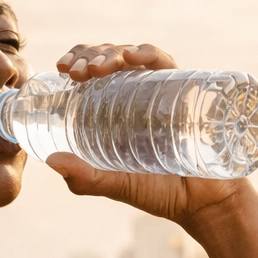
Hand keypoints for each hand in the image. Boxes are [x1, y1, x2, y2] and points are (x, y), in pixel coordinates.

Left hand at [47, 41, 247, 230]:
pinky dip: (147, 53)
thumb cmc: (161, 193)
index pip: (93, 72)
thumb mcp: (116, 185)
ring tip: (97, 68)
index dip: (77, 61)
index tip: (63, 69)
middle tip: (76, 72)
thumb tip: (52, 161)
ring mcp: (161, 90)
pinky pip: (165, 63)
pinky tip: (132, 56)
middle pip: (109, 58)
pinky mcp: (185, 91)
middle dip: (88, 55)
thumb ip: (85, 179)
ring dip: (111, 53)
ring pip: (132, 55)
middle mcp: (138, 94)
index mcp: (117, 108)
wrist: (205, 203)